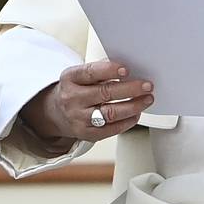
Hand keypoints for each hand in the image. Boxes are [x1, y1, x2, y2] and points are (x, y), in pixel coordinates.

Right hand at [19, 59, 153, 145]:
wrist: (56, 113)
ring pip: (110, 113)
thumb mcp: (79, 75)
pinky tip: (136, 113)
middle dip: (130, 89)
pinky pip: (112, 129)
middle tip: (147, 86)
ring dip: (133, 106)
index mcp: (70, 78)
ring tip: (147, 99)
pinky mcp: (87, 134)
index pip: (90, 73)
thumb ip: (100, 71)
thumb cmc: (75, 89)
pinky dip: (128, 121)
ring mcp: (79, 118)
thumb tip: (128, 70)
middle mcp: (72, 99)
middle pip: (104, 93)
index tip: (126, 69)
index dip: (109, 71)